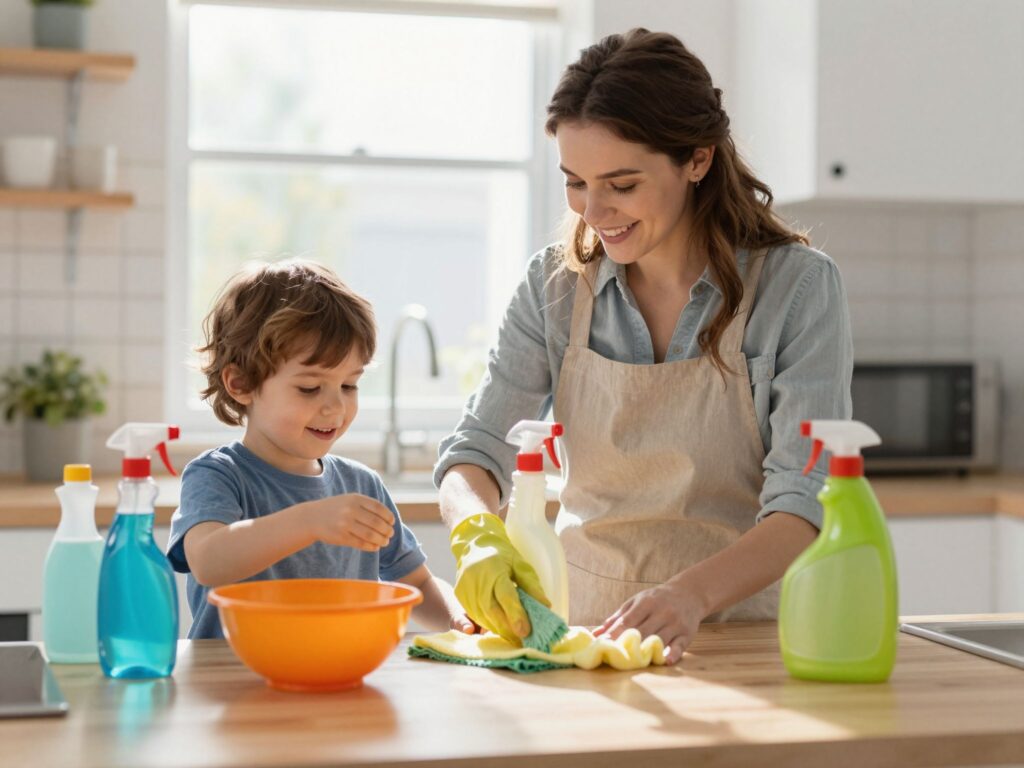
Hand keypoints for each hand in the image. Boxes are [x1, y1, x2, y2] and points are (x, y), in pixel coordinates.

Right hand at [306, 494, 394, 550]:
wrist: (312, 518)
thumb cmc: (337, 508)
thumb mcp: (350, 500)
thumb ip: (367, 505)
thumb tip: (389, 518)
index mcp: (355, 499)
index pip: (378, 508)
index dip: (388, 516)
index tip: (392, 522)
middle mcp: (350, 510)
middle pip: (376, 523)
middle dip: (387, 530)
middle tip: (390, 534)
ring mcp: (345, 524)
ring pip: (370, 535)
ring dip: (381, 540)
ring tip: (385, 542)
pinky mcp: (341, 537)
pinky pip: (360, 543)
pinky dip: (371, 546)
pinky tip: (375, 547)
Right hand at [449, 513, 549, 642]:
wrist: (474, 543)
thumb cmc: (501, 553)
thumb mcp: (520, 563)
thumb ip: (532, 585)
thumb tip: (546, 606)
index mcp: (494, 568)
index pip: (506, 596)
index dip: (516, 615)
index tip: (526, 632)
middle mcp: (477, 579)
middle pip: (492, 610)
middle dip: (508, 629)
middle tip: (523, 640)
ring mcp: (465, 587)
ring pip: (483, 616)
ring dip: (499, 629)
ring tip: (514, 638)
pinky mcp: (459, 594)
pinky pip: (475, 614)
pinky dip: (488, 623)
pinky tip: (500, 628)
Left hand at [594, 581, 704, 664]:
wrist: (688, 594)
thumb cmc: (656, 599)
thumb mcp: (636, 602)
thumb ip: (617, 618)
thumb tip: (596, 633)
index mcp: (646, 603)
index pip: (627, 621)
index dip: (614, 634)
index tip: (602, 645)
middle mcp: (661, 612)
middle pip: (642, 632)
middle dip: (627, 645)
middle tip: (613, 657)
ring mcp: (675, 623)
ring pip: (659, 639)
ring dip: (646, 651)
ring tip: (632, 663)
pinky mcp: (687, 634)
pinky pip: (679, 645)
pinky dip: (673, 653)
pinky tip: (665, 660)